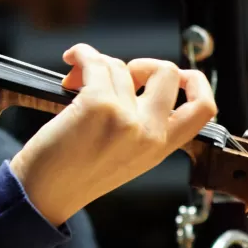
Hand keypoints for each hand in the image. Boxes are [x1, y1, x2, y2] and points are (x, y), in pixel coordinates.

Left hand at [9, 44, 216, 225]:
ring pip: (121, 65)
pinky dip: (82, 54)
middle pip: (169, 73)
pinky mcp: (97, 105)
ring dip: (96, 63)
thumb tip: (131, 78)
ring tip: (76, 79)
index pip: (204, 109)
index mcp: (161, 147)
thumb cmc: (72, 173)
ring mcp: (126, 118)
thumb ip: (141, 124)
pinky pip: (96, 62)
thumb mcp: (126, 155)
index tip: (177, 73)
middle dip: (143, 64)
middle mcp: (150, 133)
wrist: (43, 193)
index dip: (196, 82)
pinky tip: (72, 61)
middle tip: (116, 76)